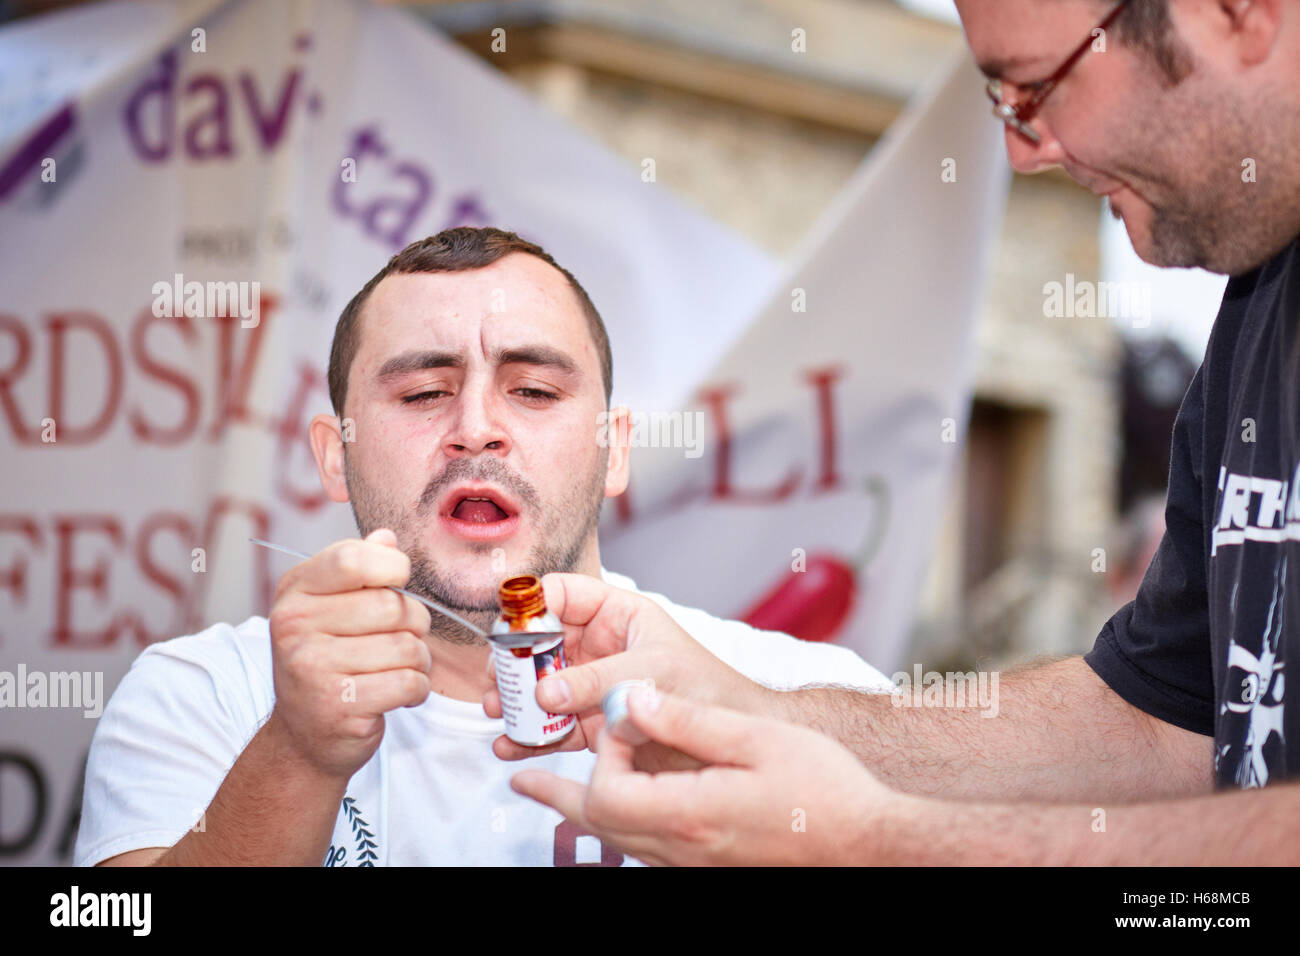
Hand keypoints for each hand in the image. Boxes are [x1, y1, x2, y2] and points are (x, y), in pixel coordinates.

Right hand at [266, 528, 433, 779]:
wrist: (304, 735)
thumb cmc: (327, 660)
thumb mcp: (330, 606)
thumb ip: (359, 569)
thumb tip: (387, 538)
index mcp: (295, 591)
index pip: (353, 559)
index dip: (392, 566)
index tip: (397, 582)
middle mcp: (295, 627)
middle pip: (392, 606)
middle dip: (414, 623)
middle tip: (402, 637)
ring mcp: (312, 669)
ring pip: (407, 647)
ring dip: (418, 660)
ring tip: (396, 668)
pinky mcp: (337, 707)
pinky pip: (409, 683)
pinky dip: (416, 689)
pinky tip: (396, 693)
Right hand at [482, 572, 767, 767]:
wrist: (731, 742)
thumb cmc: (706, 689)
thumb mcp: (651, 672)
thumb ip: (596, 680)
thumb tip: (544, 694)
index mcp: (615, 613)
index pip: (560, 594)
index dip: (529, 606)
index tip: (506, 630)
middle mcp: (598, 645)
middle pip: (538, 643)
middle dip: (513, 662)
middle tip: (497, 683)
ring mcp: (591, 685)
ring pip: (539, 686)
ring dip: (515, 701)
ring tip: (496, 715)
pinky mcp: (591, 723)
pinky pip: (551, 726)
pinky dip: (529, 738)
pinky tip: (509, 746)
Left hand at [510, 686, 904, 865]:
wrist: (868, 844)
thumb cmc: (823, 791)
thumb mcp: (753, 741)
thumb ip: (684, 720)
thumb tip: (627, 697)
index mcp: (688, 815)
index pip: (606, 794)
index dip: (601, 755)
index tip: (622, 718)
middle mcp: (681, 849)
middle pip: (598, 827)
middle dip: (558, 795)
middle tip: (522, 776)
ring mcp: (692, 863)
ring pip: (618, 841)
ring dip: (584, 809)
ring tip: (555, 789)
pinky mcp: (706, 866)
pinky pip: (644, 848)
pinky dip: (619, 823)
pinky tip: (624, 805)